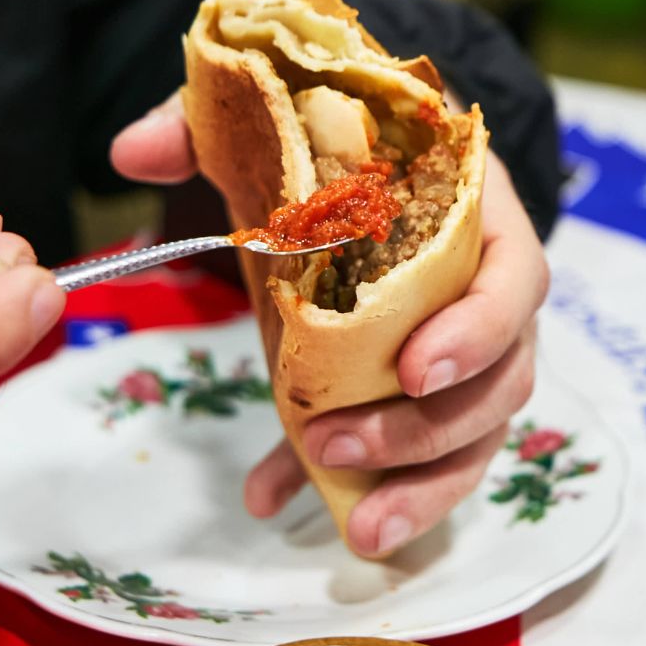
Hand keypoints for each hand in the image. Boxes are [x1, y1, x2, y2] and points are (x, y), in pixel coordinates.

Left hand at [110, 94, 547, 556]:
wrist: (368, 163)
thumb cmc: (340, 141)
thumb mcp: (278, 116)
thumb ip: (204, 127)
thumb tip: (129, 153)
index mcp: (480, 220)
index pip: (516, 280)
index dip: (477, 330)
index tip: (412, 367)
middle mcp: (492, 299)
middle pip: (498, 381)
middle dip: (420, 429)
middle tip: (335, 446)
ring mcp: (468, 359)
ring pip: (473, 438)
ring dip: (417, 487)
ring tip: (358, 529)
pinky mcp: (424, 400)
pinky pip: (410, 459)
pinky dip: (356, 489)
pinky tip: (278, 502)